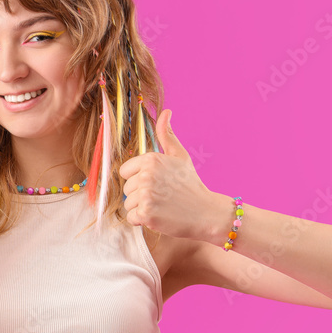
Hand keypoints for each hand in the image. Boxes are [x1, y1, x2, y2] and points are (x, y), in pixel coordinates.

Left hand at [119, 109, 223, 241]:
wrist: (207, 213)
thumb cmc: (191, 184)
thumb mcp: (180, 157)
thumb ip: (167, 135)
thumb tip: (166, 112)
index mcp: (151, 159)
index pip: (125, 171)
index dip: (138, 179)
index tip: (156, 183)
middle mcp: (146, 175)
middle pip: (127, 189)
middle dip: (141, 195)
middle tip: (163, 196)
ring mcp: (146, 195)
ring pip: (128, 204)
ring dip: (142, 208)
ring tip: (162, 206)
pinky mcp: (146, 214)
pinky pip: (132, 218)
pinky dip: (143, 220)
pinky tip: (159, 216)